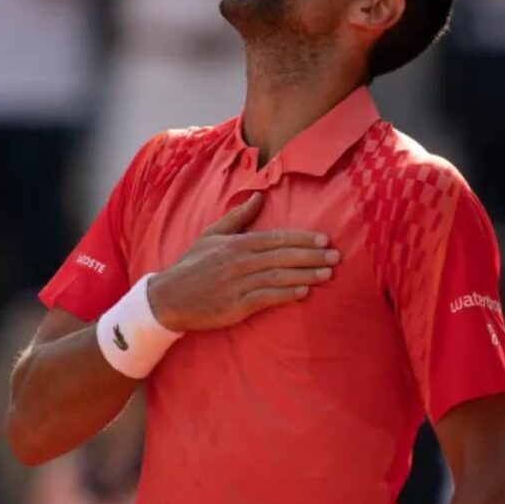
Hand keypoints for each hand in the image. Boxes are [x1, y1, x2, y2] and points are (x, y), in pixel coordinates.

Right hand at [147, 192, 338, 331]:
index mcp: (235, 244)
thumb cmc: (191, 265)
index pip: (275, 238)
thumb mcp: (211, 235)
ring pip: (278, 277)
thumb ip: (237, 217)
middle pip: (281, 257)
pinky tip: (304, 292)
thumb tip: (259, 196)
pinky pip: (266, 298)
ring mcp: (237, 285)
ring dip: (305, 274)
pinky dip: (286, 294)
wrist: (168, 298)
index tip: (323, 238)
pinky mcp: (236, 306)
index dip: (301, 239)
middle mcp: (238, 262)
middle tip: (336, 255)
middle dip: (311, 255)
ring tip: (327, 273)